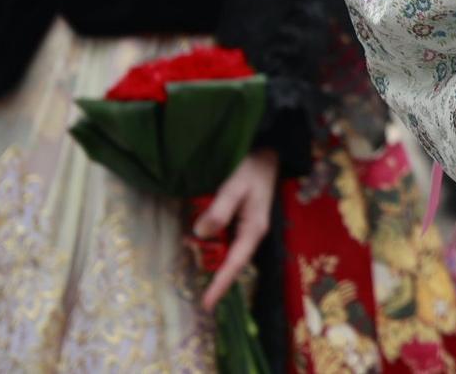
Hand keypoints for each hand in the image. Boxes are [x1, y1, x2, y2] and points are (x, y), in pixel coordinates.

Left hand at [193, 148, 278, 311]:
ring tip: (188, 247)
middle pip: (230, 261)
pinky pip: (224, 238)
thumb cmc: (252, 168)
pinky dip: (210, 239)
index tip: (206, 304)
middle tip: (194, 283)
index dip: (220, 284)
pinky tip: (196, 234)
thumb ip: (219, 210)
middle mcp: (251, 234)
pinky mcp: (241, 221)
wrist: (267, 153)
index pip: (234, 264)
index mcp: (254, 230)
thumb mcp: (235, 186)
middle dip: (212, 272)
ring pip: (225, 250)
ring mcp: (247, 228)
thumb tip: (201, 233)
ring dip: (208, 252)